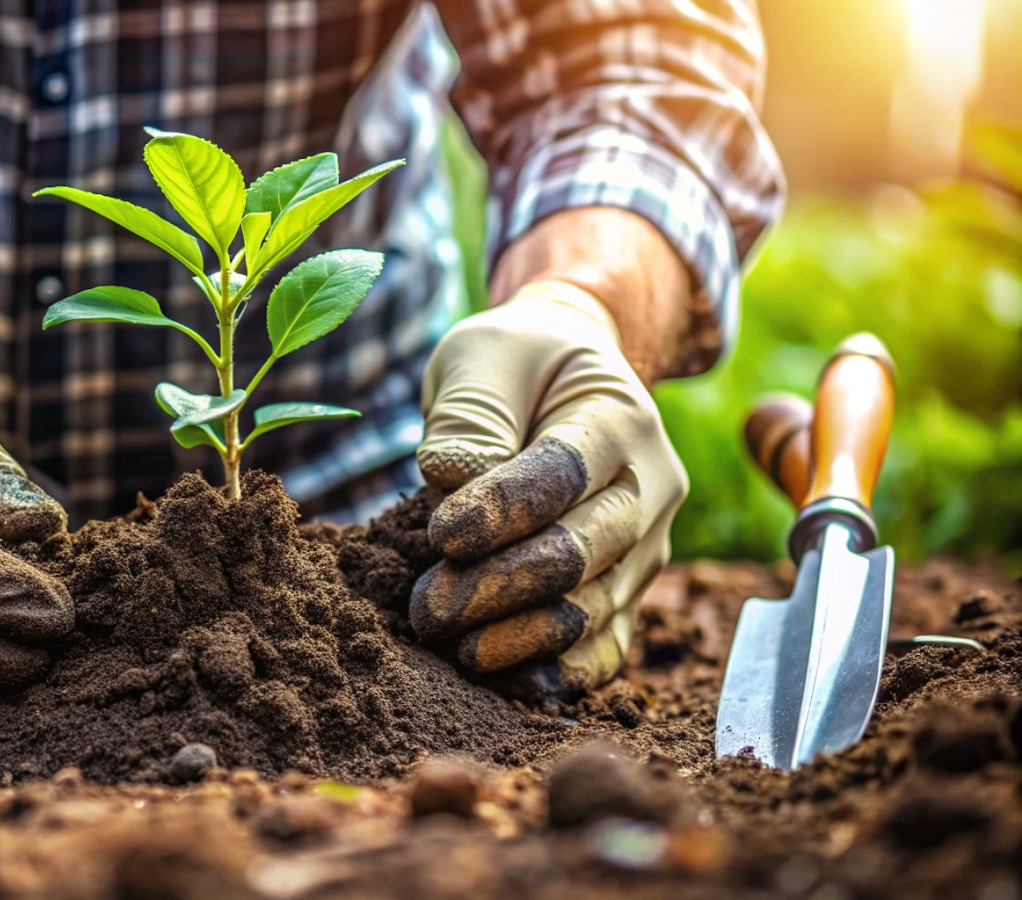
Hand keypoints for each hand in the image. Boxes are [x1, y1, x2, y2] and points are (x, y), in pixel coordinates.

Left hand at [409, 281, 687, 703]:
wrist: (563, 377)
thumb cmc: (514, 364)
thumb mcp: (481, 359)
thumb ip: (469, 415)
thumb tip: (452, 481)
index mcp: (620, 416)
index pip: (564, 473)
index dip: (503, 510)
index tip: (443, 536)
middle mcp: (651, 485)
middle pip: (585, 551)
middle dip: (503, 586)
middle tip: (431, 608)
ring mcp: (648, 543)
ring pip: (595, 606)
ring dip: (522, 636)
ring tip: (454, 646)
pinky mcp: (630, 589)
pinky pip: (609, 643)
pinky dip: (564, 671)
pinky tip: (515, 685)